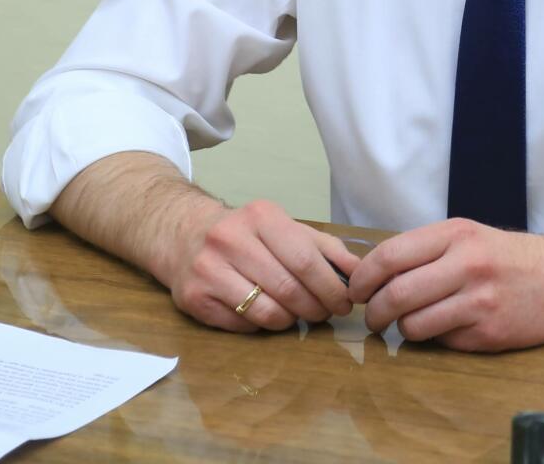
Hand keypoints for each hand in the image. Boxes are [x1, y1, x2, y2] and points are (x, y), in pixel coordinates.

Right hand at [165, 199, 361, 333]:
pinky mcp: (193, 298)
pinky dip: (262, 326)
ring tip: (297, 315)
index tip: (344, 303)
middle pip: (288, 288)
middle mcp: (230, 240)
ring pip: (266, 312)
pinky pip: (243, 325)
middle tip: (325, 315)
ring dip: (291, 321)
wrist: (184, 234)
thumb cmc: (246, 234)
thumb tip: (359, 273)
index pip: (305, 260)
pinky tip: (266, 314)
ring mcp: (208, 270)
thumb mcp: (285, 228)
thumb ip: (325, 248)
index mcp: (260, 217)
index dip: (330, 288)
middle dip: (315, 308)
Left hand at [345, 218, 543, 351]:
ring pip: (413, 325)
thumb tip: (374, 274)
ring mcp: (479, 301)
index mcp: (456, 234)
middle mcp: (467, 264)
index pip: (390, 256)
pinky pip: (442, 342)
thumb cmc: (512, 258)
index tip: (355, 290)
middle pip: (395, 295)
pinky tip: (451, 328)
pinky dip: (437, 339)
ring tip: (410, 324)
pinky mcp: (488, 334)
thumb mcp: (470, 237)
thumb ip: (426, 251)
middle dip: (373, 313)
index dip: (363, 278)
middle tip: (371, 318)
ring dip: (403, 330)